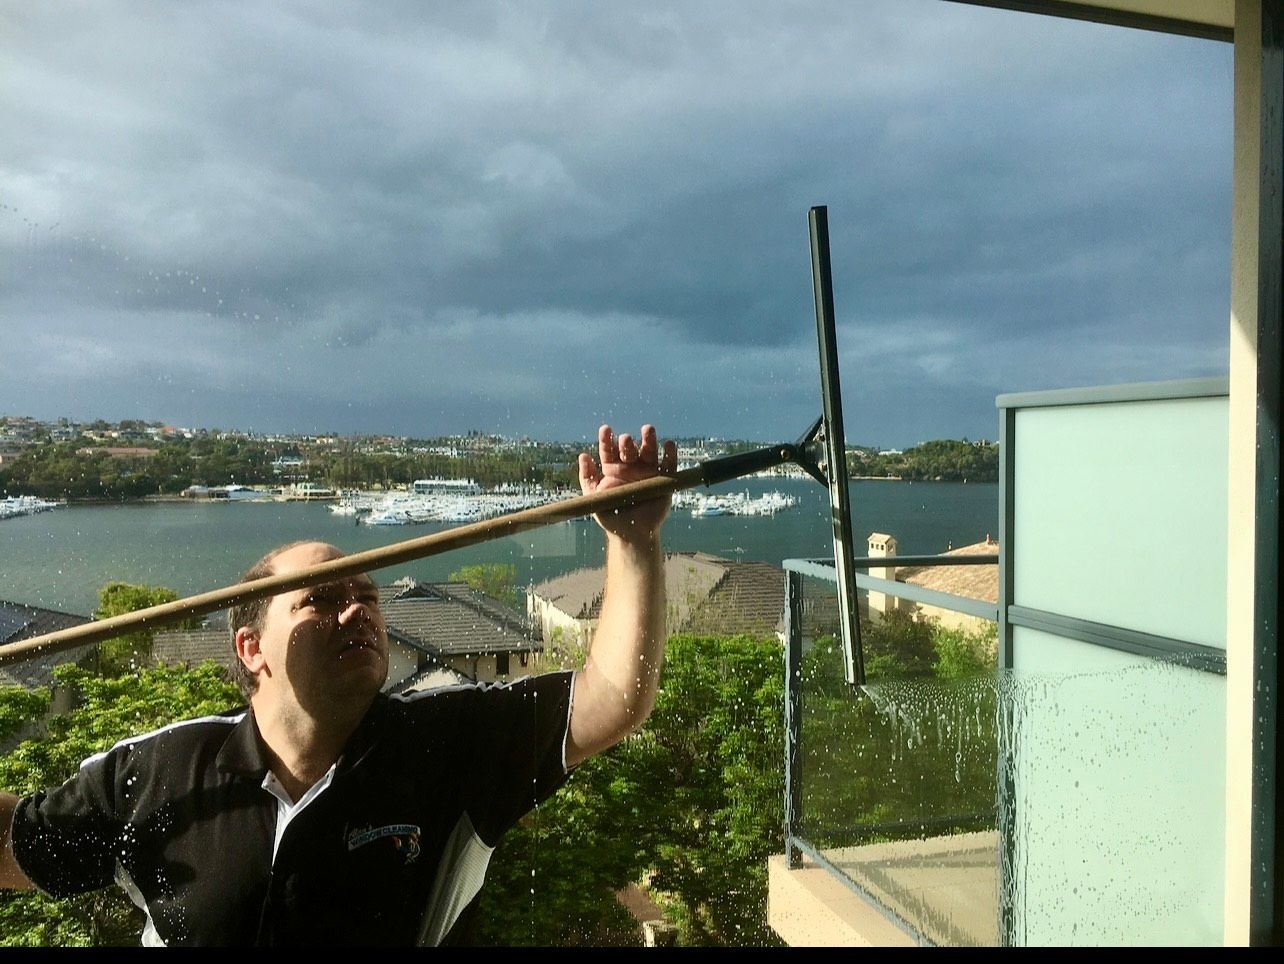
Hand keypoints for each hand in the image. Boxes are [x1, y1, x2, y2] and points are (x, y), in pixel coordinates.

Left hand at [578, 424, 677, 541]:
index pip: (609, 450)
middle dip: (627, 443)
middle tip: (625, 439)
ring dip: (649, 440)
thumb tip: (583, 455)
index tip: (605, 430)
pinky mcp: (664, 480)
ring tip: (648, 429)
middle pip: (629, 449)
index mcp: (613, 468)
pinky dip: (670, 455)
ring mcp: (648, 472)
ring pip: (649, 452)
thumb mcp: (594, 498)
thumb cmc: (610, 515)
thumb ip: (588, 478)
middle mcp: (631, 466)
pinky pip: (669, 465)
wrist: (630, 534)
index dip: (606, 440)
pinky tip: (669, 445)